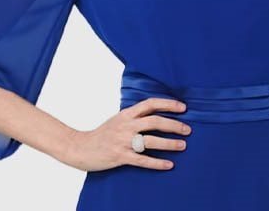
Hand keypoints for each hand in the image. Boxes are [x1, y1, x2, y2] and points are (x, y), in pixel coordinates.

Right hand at [63, 97, 191, 171]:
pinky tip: (169, 164)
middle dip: (173, 125)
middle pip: (154, 121)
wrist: (80, 148)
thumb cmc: (103, 133)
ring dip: (169, 143)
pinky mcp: (120, 157)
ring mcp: (123, 141)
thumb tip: (156, 113)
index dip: (167, 104)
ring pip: (150, 141)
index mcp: (126, 114)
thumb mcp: (118, 119)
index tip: (183, 107)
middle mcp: (126, 125)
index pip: (150, 104)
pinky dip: (157, 162)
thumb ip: (135, 116)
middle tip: (188, 129)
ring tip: (183, 145)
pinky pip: (142, 160)